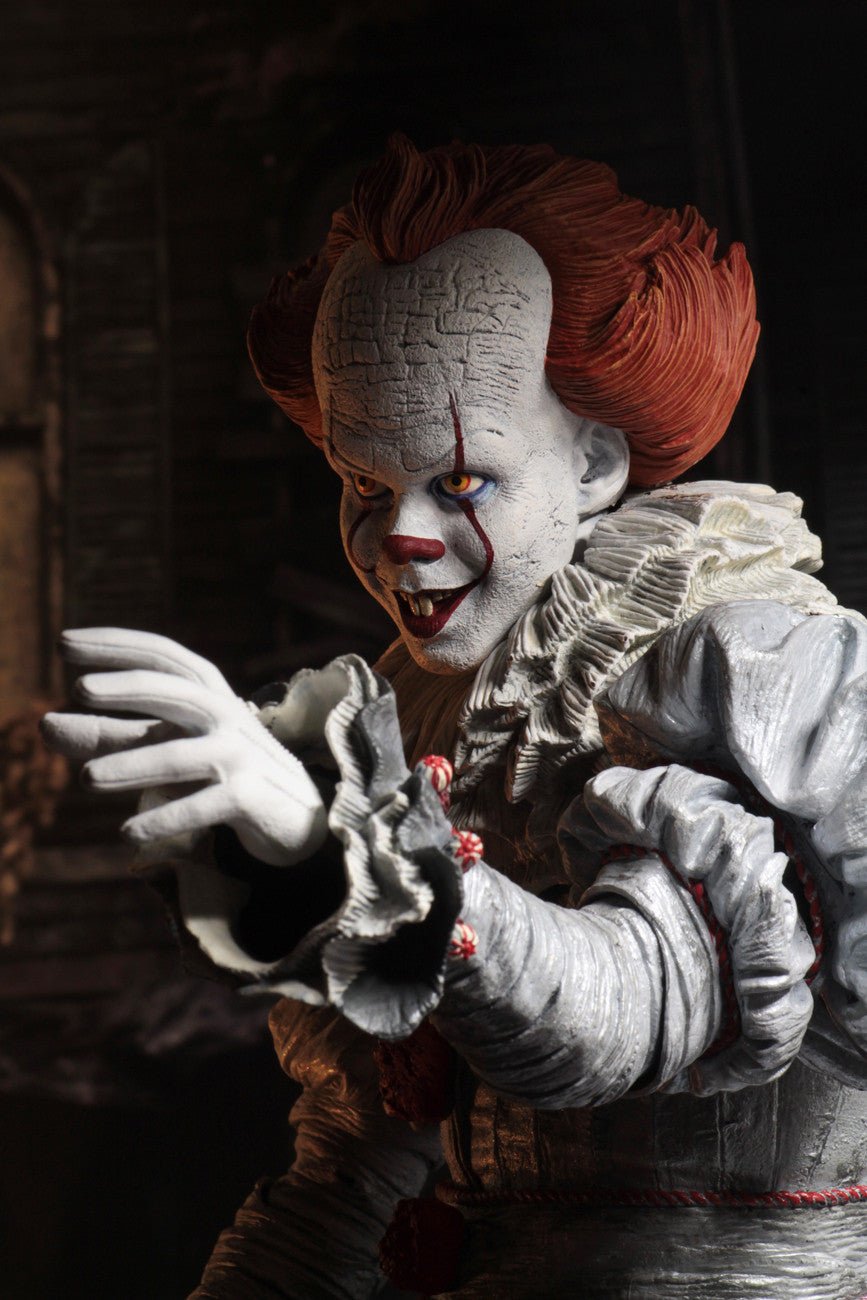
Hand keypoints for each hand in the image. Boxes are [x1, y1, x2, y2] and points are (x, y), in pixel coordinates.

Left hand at [42, 628, 327, 865]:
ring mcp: (240, 755)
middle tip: (80, 689)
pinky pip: (201, 807)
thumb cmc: (221, 770)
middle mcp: (226, 715)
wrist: (297, 814)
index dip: (116, 645)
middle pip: (176, 692)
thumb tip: (45, 726)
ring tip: (86, 780)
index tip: (64, 642)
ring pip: (180, 756)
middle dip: (128, 688)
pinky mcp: (249, 797)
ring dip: (131, 765)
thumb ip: (113, 736)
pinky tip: (127, 834)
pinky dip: (164, 819)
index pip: (162, 656)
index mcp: (208, 693)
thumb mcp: (169, 745)